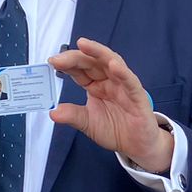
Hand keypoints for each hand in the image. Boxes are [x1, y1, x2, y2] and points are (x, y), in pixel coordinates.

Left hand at [49, 38, 173, 172]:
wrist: (136, 146)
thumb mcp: (88, 123)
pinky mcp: (138, 96)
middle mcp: (109, 81)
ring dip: (99, 53)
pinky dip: (123, 73)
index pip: (80, 70)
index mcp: (96, 85)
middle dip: (76, 57)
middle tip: (59, 58)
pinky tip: (113, 66)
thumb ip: (72, 116)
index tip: (52, 62)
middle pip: (93, 62)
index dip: (67, 64)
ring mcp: (124, 86)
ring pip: (112, 63)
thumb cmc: (115, 129)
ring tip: (84, 45)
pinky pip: (130, 82)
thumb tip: (53, 112)